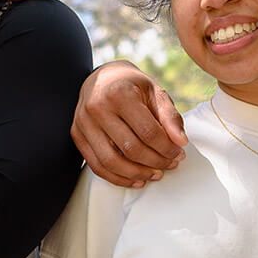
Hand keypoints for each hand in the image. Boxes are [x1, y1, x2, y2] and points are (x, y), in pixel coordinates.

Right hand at [70, 60, 185, 187]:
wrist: (102, 78)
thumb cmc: (131, 86)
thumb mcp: (155, 92)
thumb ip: (170, 116)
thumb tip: (180, 142)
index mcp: (120, 94)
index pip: (148, 132)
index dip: (167, 148)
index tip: (178, 154)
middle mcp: (97, 107)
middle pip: (130, 149)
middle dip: (155, 162)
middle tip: (170, 164)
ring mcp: (83, 122)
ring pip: (111, 162)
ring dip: (136, 174)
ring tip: (154, 174)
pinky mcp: (76, 134)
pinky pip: (96, 165)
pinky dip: (117, 178)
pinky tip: (135, 179)